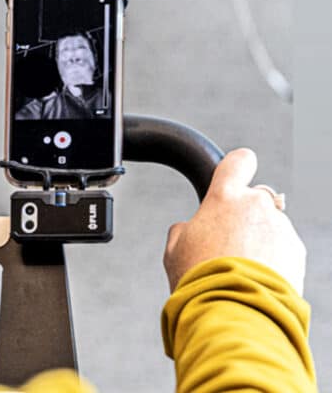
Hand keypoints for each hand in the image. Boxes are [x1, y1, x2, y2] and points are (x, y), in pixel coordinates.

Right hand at [163, 148, 305, 294]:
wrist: (233, 310)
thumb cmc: (201, 278)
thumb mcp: (174, 249)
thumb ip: (184, 229)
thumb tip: (189, 228)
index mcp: (224, 198)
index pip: (238, 161)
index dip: (236, 167)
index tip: (234, 173)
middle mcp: (256, 206)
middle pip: (254, 198)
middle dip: (244, 216)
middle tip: (227, 242)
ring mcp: (280, 228)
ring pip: (270, 225)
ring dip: (259, 241)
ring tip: (240, 269)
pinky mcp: (297, 251)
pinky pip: (283, 248)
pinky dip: (273, 259)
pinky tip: (255, 278)